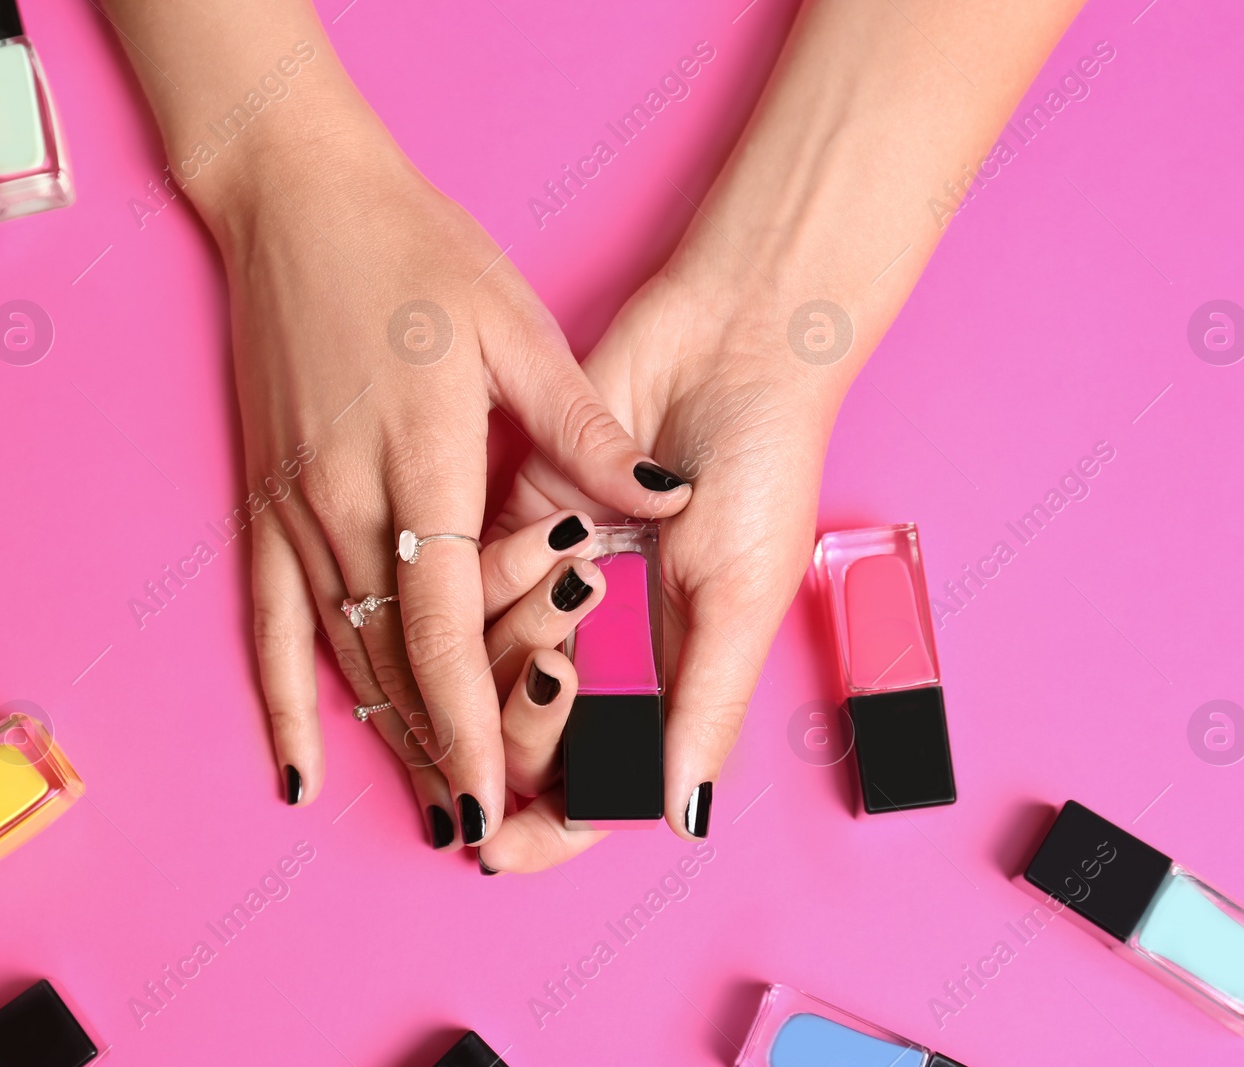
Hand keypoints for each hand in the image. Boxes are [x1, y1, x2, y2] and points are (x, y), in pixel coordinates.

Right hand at [204, 99, 689, 842]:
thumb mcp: (516, 327)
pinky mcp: (264, 500)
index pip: (446, 625)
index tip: (497, 798)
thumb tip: (668, 498)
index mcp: (421, 462)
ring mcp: (295, 506)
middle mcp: (346, 502)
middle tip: (481, 830)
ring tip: (428, 812)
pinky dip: (284, 700)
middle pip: (395, 663)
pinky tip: (300, 768)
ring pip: (342, 656)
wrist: (292, 197)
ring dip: (385, 742)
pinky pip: (268, 621)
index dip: (469, 722)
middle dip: (441, 755)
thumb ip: (587, 430)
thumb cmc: (411, 253)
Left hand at [482, 269, 847, 869]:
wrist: (733, 347)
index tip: (504, 847)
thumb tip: (679, 822)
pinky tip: (525, 565)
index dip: (555, 822)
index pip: (602, 775)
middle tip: (540, 702)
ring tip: (555, 616)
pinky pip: (480, 583)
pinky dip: (496, 587)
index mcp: (671, 670)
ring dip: (512, 654)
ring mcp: (562, 581)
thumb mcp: (742, 599)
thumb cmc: (763, 471)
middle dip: (524, 738)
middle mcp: (609, 636)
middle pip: (537, 730)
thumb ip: (705, 710)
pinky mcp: (522, 519)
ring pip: (497, 662)